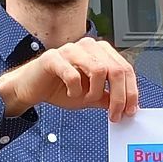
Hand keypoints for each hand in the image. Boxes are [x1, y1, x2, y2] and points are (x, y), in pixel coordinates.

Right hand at [0, 37, 139, 121]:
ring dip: (94, 92)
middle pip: (116, 69)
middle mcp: (88, 46)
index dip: (131, 92)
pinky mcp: (53, 58)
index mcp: (100, 52)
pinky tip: (69, 93)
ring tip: (84, 98)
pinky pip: (73, 76)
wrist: (31, 88)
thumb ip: (108, 98)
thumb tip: (128, 107)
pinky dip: (74, 91)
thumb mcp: (91, 96)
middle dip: (118, 97)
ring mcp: (71, 50)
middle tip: (113, 114)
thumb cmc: (60, 88)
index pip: (125, 69)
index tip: (130, 111)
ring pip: (98, 70)